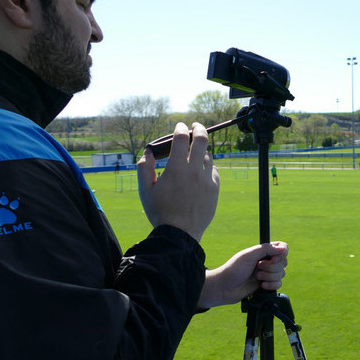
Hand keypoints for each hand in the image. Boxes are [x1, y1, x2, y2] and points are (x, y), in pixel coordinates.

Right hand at [137, 122, 219, 241]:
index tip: (180, 125)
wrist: (179, 234)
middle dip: (199, 128)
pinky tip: (200, 172)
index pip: (182, 138)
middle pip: (202, 140)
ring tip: (194, 153)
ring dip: (201, 151)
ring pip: (208, 156)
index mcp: (176, 169)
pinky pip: (214, 170)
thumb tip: (149, 152)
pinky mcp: (215, 188)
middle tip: (195, 126)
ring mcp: (207, 180)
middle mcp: (194, 171)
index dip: (181, 128)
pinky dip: (207, 167)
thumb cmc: (160, 212)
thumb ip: (144, 167)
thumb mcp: (146, 189)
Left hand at [197, 242, 288, 308]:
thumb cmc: (233, 269)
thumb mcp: (249, 255)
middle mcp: (267, 261)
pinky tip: (261, 286)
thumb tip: (283, 249)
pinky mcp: (267, 285)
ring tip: (256, 277)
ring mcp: (267, 273)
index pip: (283, 248)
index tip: (273, 258)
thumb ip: (266, 249)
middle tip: (258, 267)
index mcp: (263, 251)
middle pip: (284, 262)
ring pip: (282, 274)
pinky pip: (279, 284)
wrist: (225, 288)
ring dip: (269, 276)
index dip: (281, 254)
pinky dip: (271, 285)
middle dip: (272, 267)